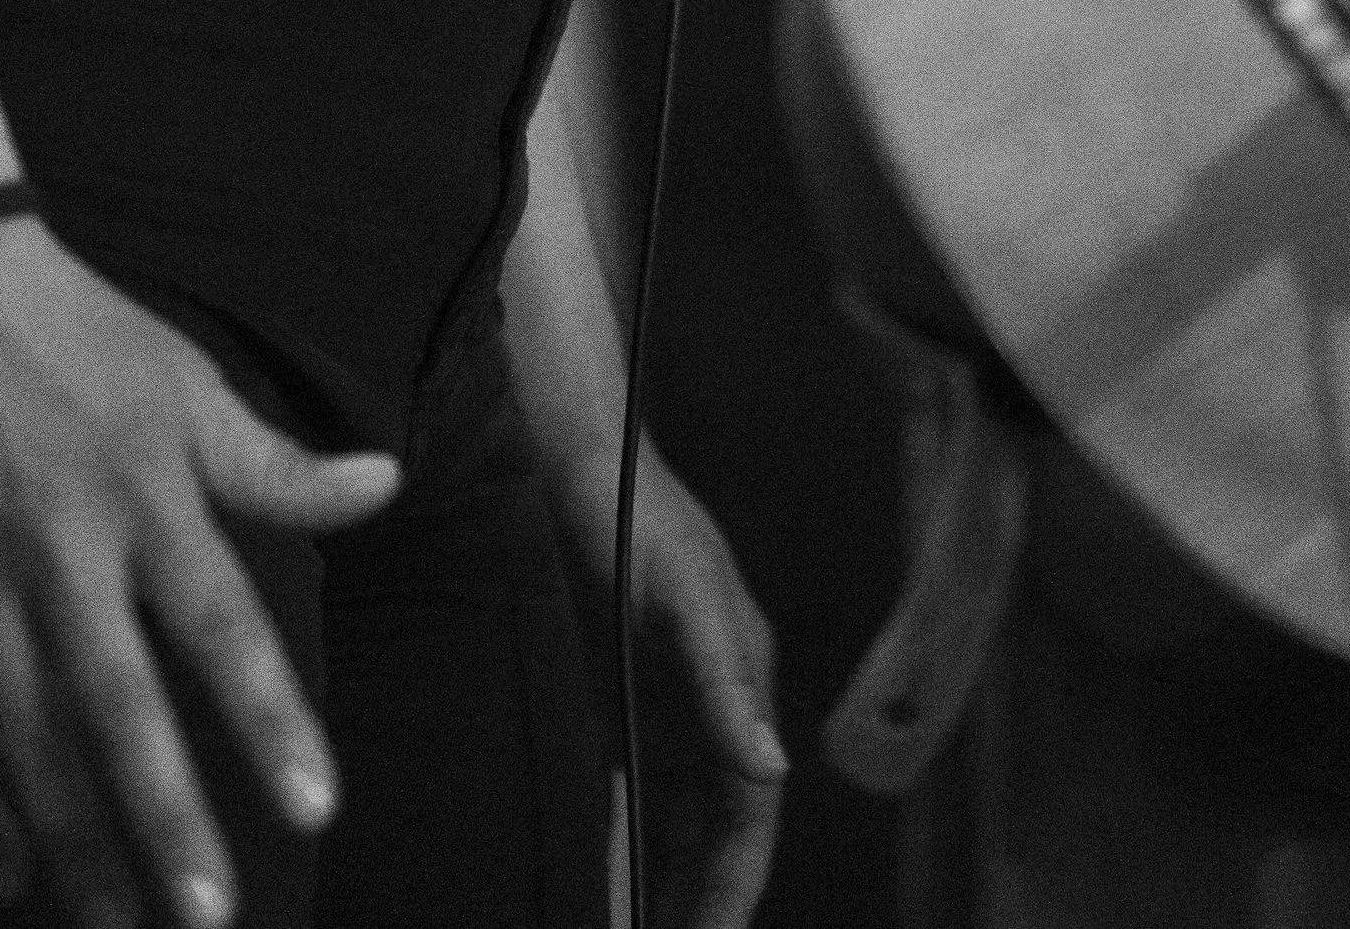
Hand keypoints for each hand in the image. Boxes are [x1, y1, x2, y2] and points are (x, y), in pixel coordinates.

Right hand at [0, 217, 398, 928]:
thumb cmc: (77, 332)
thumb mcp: (188, 384)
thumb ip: (277, 461)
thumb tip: (385, 485)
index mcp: (145, 495)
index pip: (221, 625)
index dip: (268, 718)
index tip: (316, 803)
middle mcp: (60, 550)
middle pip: (114, 705)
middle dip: (162, 817)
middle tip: (207, 913)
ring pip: (20, 738)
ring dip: (71, 841)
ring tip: (118, 923)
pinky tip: (6, 874)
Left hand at [562, 438, 784, 928]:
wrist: (579, 464)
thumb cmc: (636, 522)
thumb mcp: (684, 601)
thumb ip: (725, 685)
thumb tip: (770, 767)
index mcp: (742, 685)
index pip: (749, 813)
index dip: (734, 885)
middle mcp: (712, 707)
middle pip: (716, 830)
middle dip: (702, 897)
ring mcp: (667, 707)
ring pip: (677, 822)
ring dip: (667, 881)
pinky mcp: (622, 701)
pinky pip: (633, 796)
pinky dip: (628, 845)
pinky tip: (610, 884)